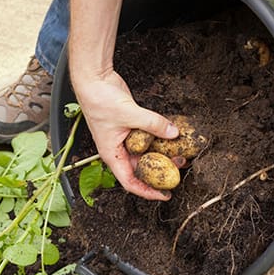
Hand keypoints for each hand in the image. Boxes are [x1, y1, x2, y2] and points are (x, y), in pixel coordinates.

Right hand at [72, 69, 179, 200]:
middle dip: (160, 172)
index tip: (164, 195)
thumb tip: (173, 133)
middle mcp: (118, 150)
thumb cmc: (99, 100)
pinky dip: (159, 138)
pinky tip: (171, 137)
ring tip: (179, 155)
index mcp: (112, 154)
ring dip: (162, 155)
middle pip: (141, 168)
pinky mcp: (131, 126)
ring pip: (146, 153)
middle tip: (178, 172)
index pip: (130, 182)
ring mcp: (125, 138)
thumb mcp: (130, 114)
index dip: (148, 191)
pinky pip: (147, 138)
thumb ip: (154, 124)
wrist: (94, 80)